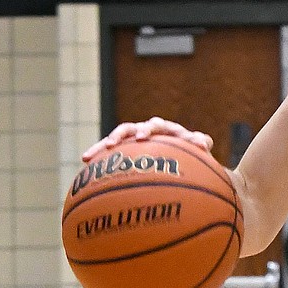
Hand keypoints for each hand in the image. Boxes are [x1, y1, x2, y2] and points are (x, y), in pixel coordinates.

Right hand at [83, 116, 213, 161]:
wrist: (183, 155)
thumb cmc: (192, 152)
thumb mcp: (198, 147)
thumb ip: (200, 142)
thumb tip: (204, 142)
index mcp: (163, 128)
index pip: (155, 126)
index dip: (148, 130)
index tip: (143, 137)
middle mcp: (145, 130)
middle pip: (130, 128)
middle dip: (120, 135)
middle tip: (114, 143)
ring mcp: (133, 139)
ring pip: (115, 139)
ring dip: (103, 145)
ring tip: (89, 155)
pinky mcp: (124, 150)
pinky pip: (109, 152)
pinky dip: (98, 155)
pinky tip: (84, 162)